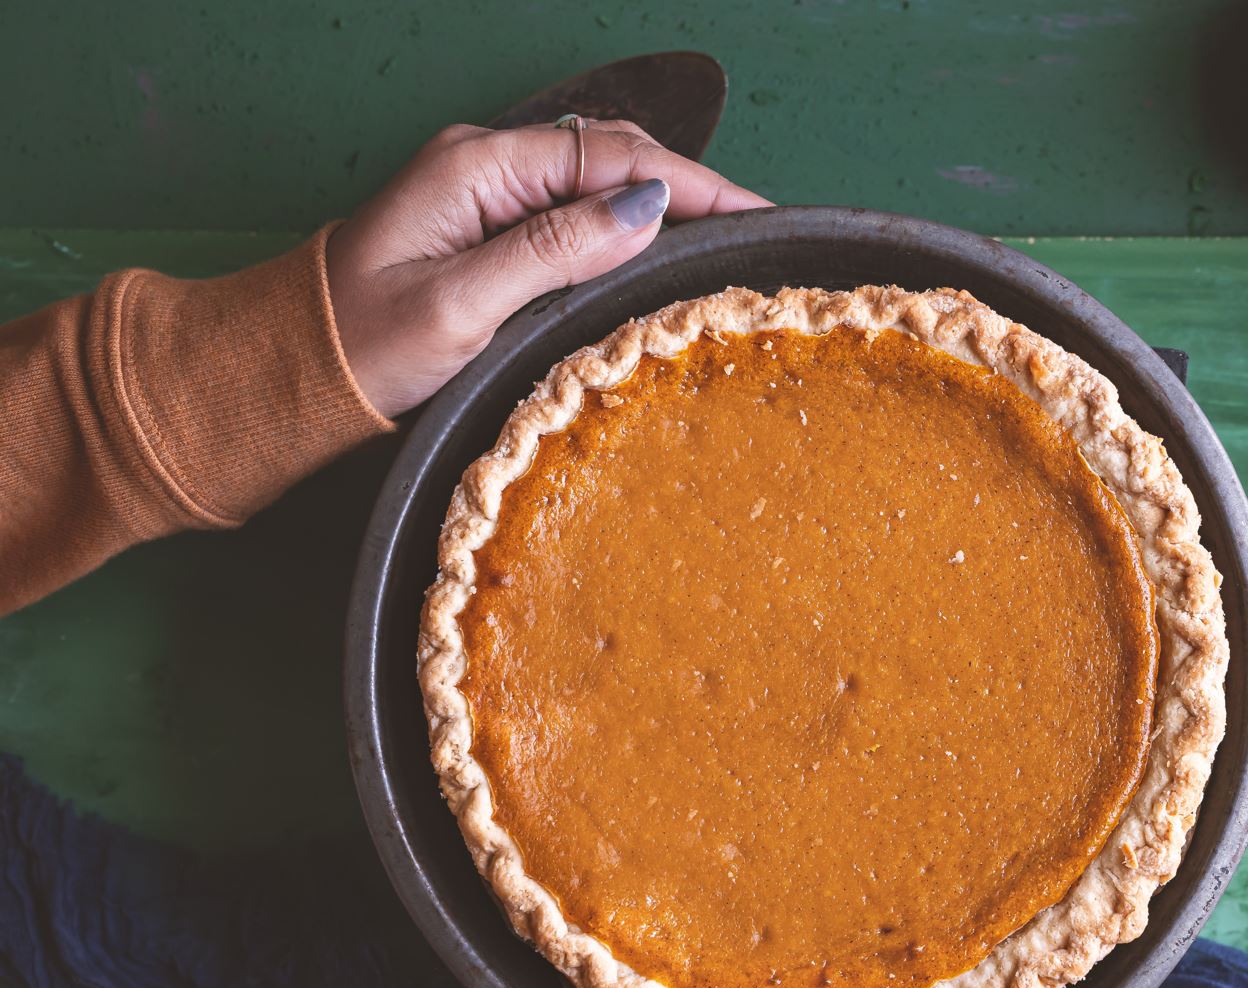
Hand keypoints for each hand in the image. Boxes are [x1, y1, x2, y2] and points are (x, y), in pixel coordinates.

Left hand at [326, 122, 768, 417]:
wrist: (290, 371)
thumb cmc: (360, 348)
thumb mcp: (459, 307)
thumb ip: (553, 252)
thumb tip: (644, 211)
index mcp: (478, 170)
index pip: (611, 157)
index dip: (693, 184)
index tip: (758, 214)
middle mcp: (486, 167)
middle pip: (613, 157)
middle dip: (691, 187)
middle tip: (759, 232)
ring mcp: (488, 195)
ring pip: (598, 180)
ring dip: (664, 203)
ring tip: (726, 240)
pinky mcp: (488, 228)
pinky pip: (576, 209)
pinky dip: (628, 223)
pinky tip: (659, 248)